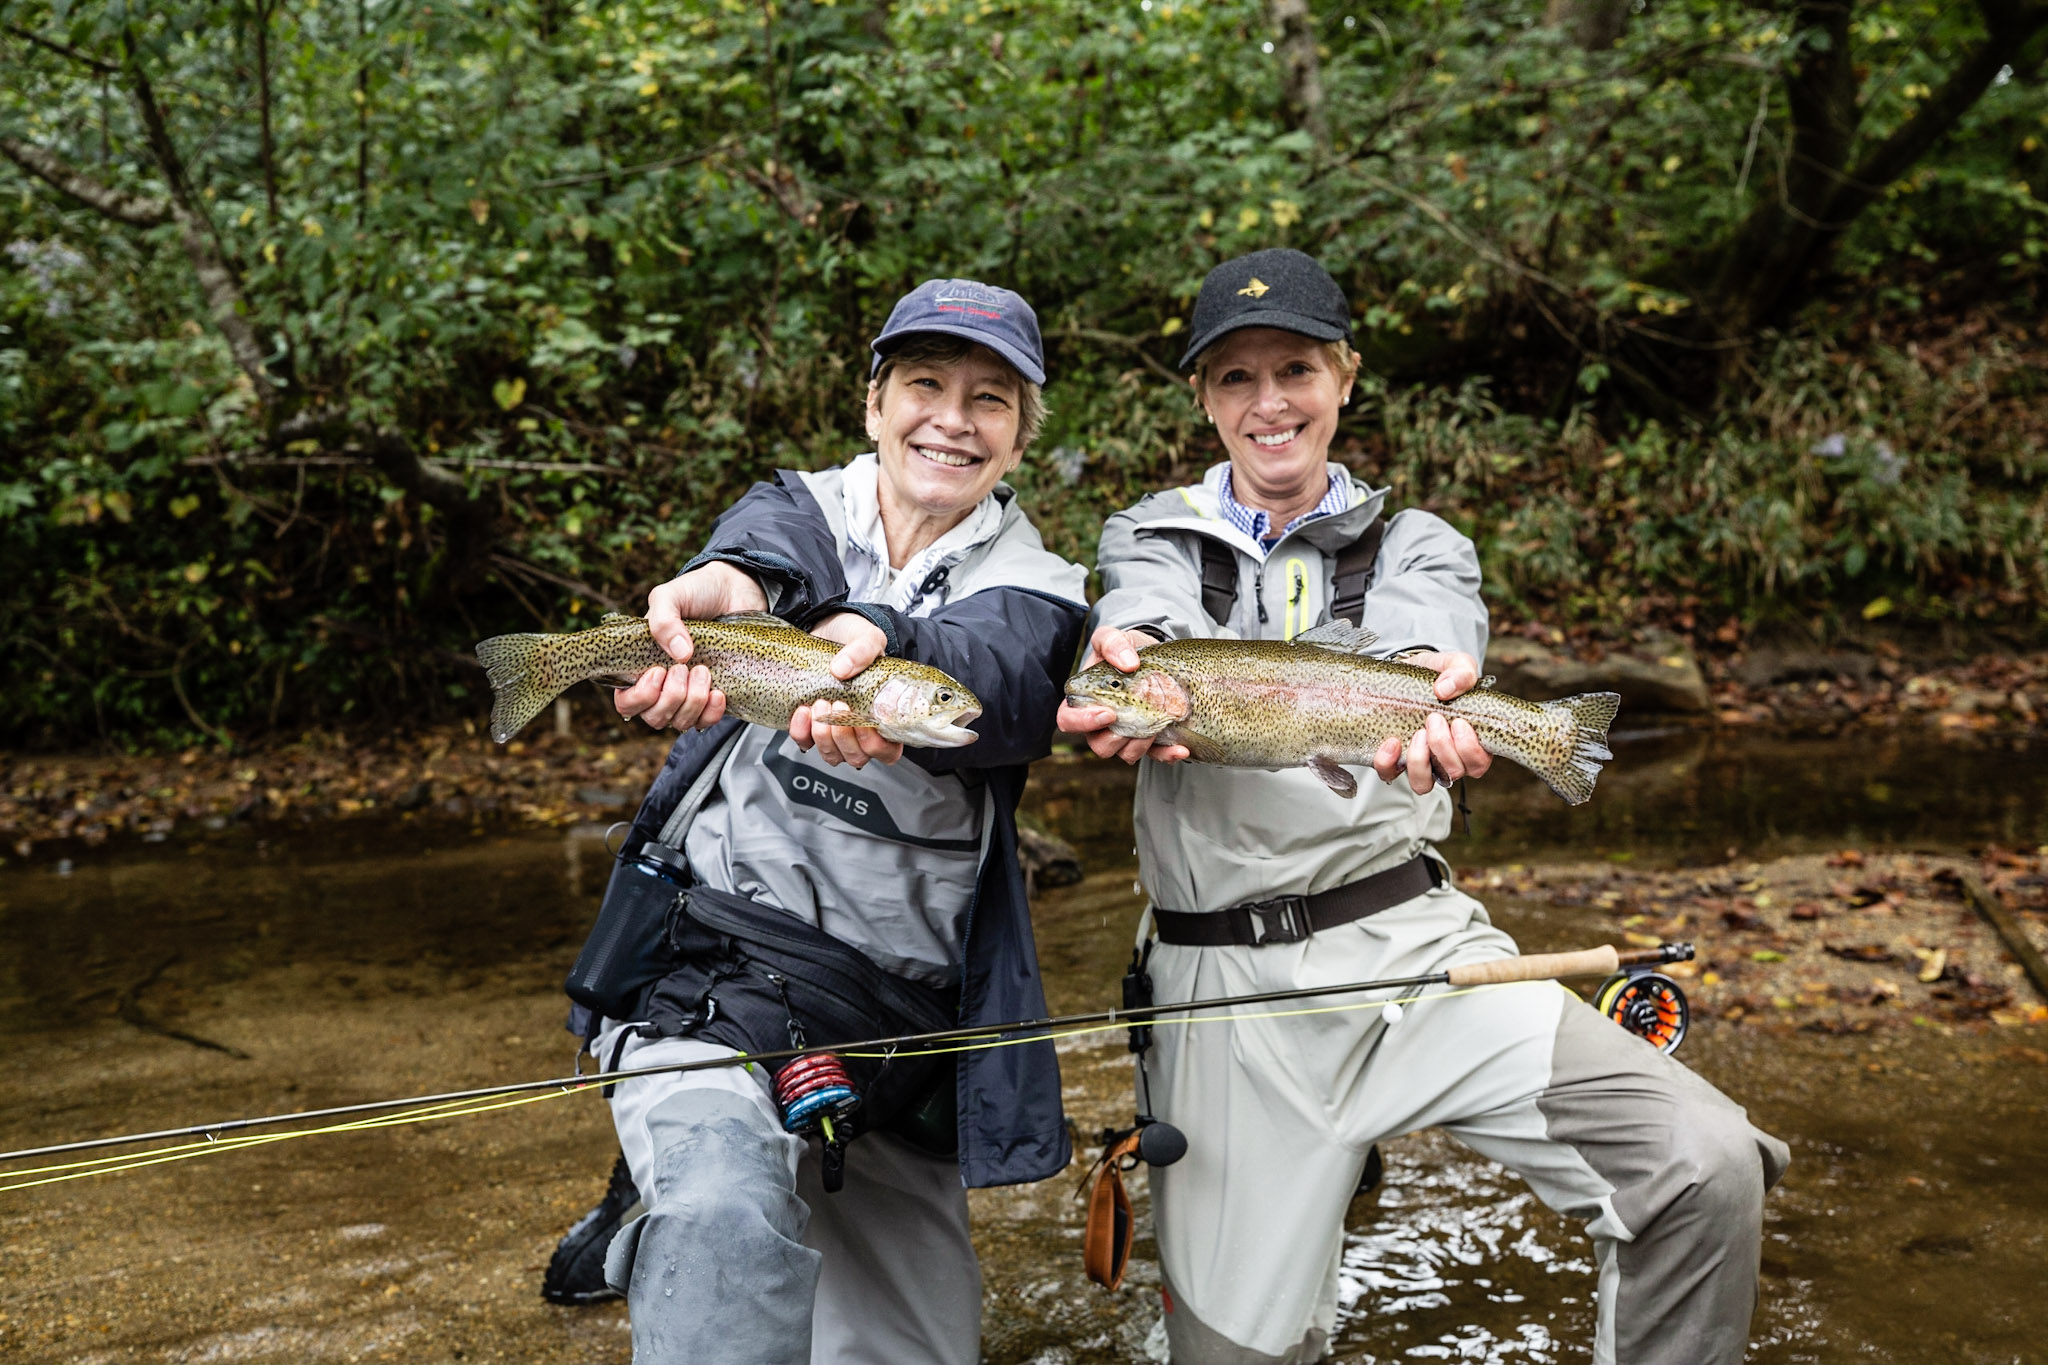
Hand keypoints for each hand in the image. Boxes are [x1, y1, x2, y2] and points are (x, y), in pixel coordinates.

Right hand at [613, 562, 769, 730]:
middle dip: (670, 697)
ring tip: (704, 670)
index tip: (658, 671)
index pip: (626, 702)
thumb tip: (680, 655)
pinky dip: (711, 712)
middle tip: (684, 668)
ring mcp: (688, 694)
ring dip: (692, 702)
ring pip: (679, 722)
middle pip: (653, 717)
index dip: (639, 697)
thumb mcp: (670, 596)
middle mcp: (661, 686)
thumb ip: (663, 619)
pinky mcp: (714, 697)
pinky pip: (706, 722)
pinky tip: (718, 692)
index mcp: (640, 665)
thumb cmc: (696, 593)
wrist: (735, 590)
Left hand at [790, 612, 901, 767]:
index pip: (887, 751)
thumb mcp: (867, 637)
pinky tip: (803, 710)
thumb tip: (841, 669)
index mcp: (883, 716)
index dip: (874, 744)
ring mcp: (835, 732)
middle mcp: (861, 730)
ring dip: (823, 736)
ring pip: (832, 756)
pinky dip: (801, 731)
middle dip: (844, 736)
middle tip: (838, 704)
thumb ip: (864, 649)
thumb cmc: (853, 639)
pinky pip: (804, 743)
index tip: (862, 719)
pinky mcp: (810, 726)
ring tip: (820, 703)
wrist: (826, 629)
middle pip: (857, 757)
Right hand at [1055, 625, 1190, 765]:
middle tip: (1137, 718)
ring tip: (1159, 724)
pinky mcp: (1149, 741)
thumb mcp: (1115, 637)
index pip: (1069, 720)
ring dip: (1141, 745)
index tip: (1108, 713)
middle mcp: (1101, 724)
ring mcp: (1125, 734)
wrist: (1154, 658)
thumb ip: (1113, 643)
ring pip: (1125, 754)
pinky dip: (1168, 755)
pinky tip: (1180, 748)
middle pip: (1099, 745)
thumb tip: (1128, 664)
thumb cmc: (1125, 650)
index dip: (1083, 722)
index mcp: (1084, 701)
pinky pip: (1155, 756)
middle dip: (1117, 737)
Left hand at [1371, 650, 1491, 793]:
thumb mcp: (1455, 664)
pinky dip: (1389, 762)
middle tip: (1434, 718)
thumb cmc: (1438, 674)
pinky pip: (1390, 775)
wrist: (1405, 671)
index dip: (1471, 751)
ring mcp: (1420, 761)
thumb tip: (1445, 689)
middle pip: (1454, 772)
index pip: (1478, 763)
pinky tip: (1391, 742)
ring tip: (1417, 733)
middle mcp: (1447, 757)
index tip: (1459, 722)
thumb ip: (1461, 672)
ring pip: (1424, 784)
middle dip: (1444, 747)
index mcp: (1470, 740)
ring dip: (1421, 762)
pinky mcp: (1394, 759)